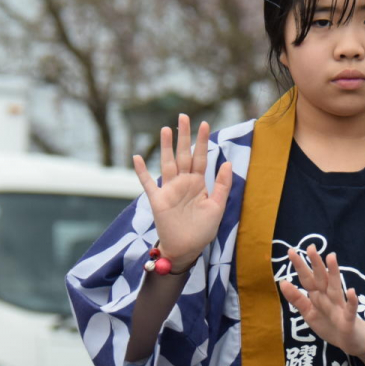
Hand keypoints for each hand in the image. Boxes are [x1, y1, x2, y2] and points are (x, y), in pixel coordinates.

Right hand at [133, 114, 232, 269]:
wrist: (186, 249)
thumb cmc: (202, 230)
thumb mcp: (217, 207)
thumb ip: (222, 186)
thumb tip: (227, 162)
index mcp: (198, 183)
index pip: (201, 158)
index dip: (203, 141)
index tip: (205, 123)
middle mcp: (183, 183)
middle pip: (183, 154)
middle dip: (184, 136)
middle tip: (183, 116)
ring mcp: (169, 190)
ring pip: (167, 163)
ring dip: (166, 147)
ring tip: (165, 129)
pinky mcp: (158, 200)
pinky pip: (148, 183)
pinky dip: (142, 171)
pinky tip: (137, 157)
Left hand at [278, 246, 364, 365]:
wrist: (349, 341)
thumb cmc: (329, 323)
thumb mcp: (309, 312)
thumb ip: (297, 298)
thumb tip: (282, 282)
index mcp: (318, 295)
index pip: (307, 279)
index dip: (300, 266)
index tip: (291, 251)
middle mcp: (328, 297)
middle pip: (321, 278)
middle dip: (316, 264)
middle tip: (311, 248)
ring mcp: (339, 306)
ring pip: (335, 288)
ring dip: (333, 273)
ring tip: (331, 257)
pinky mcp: (349, 319)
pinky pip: (350, 309)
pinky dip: (351, 301)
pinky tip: (351, 291)